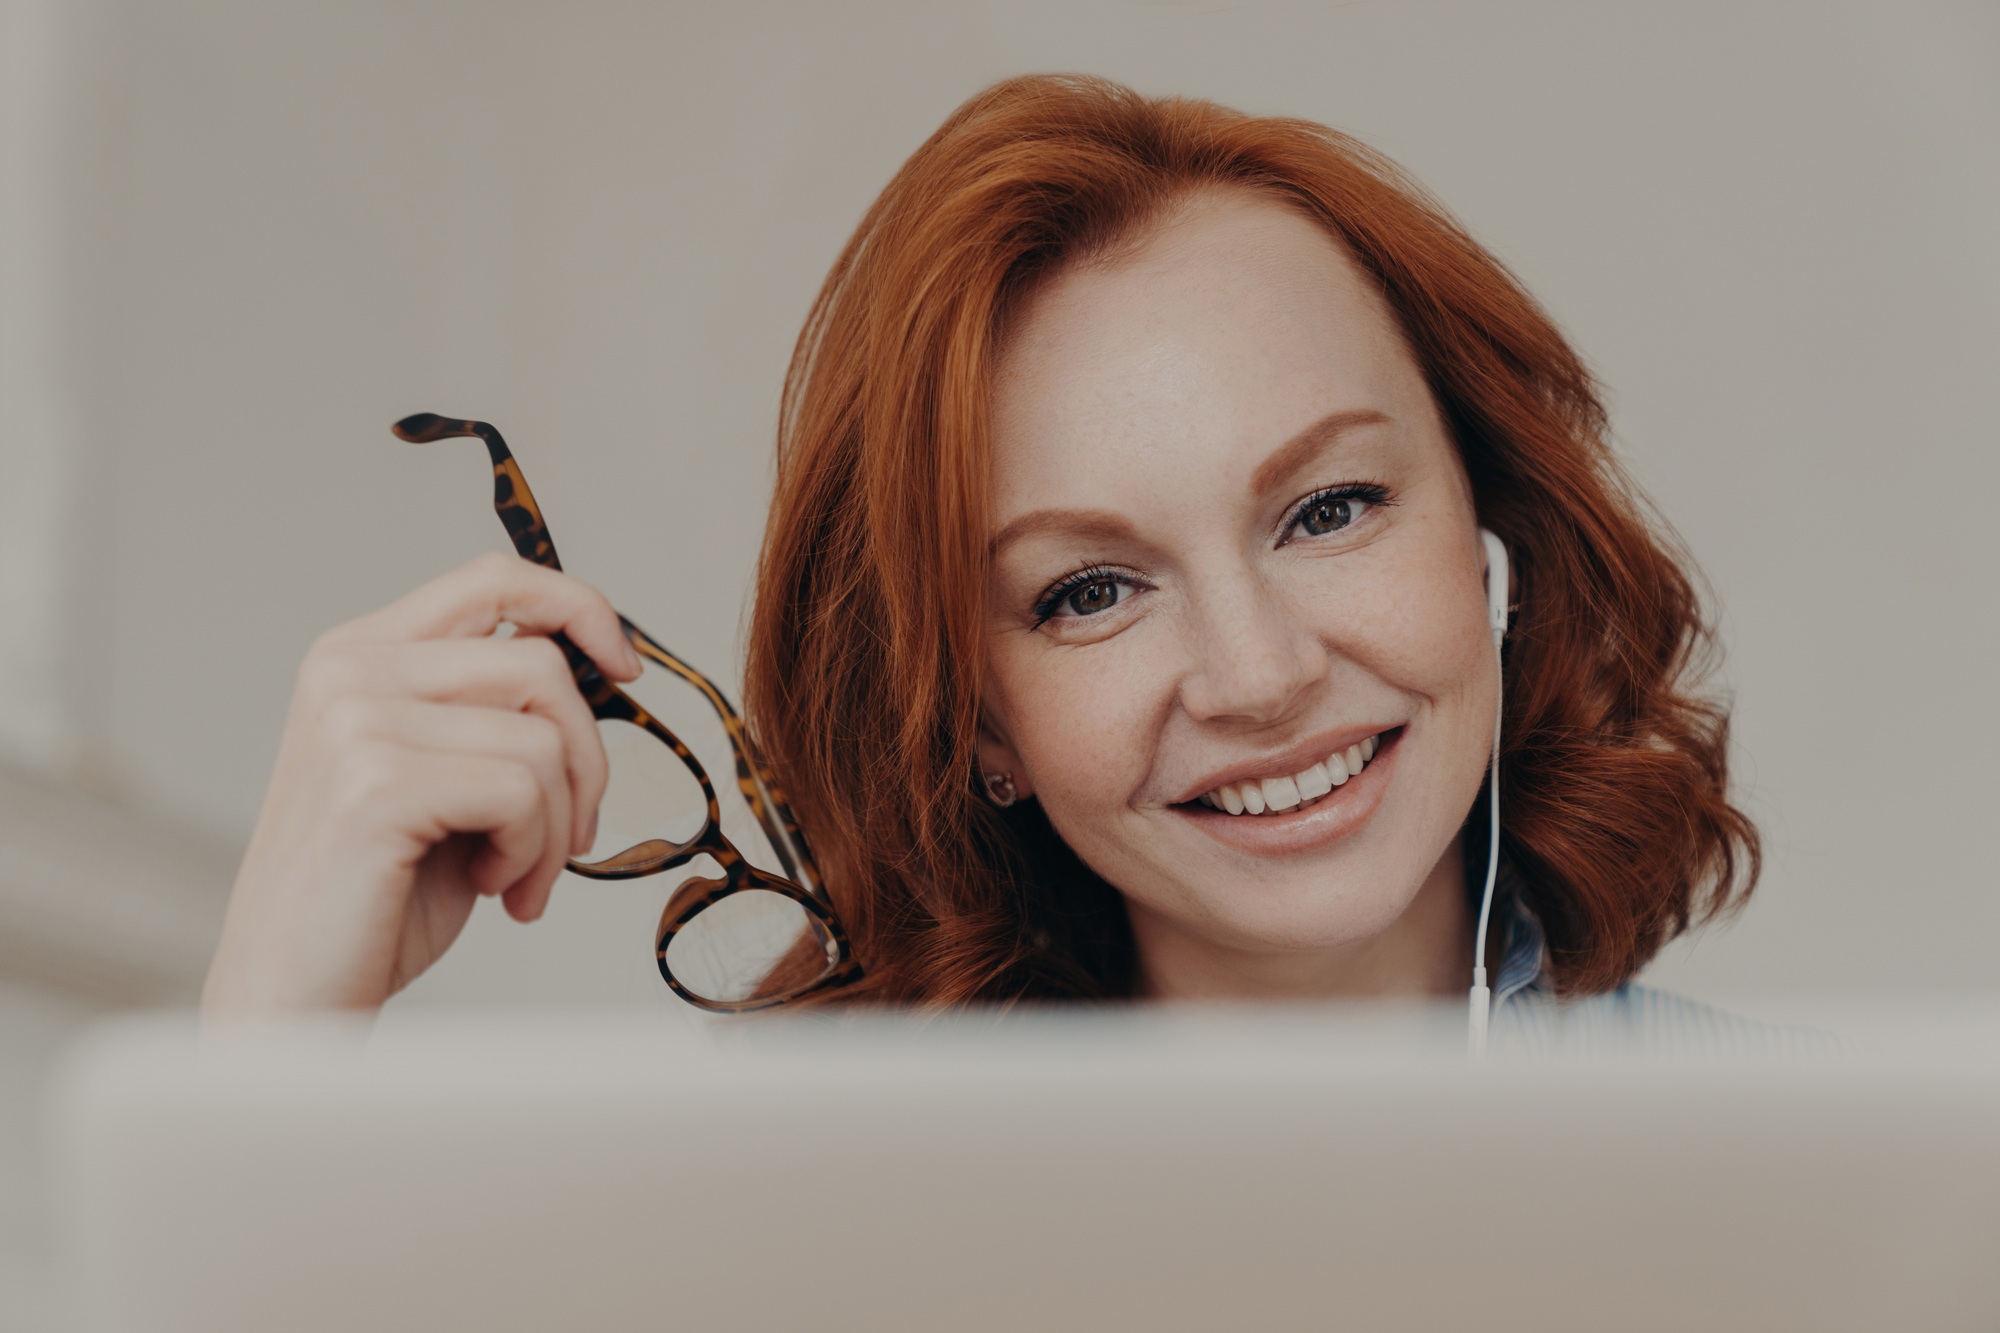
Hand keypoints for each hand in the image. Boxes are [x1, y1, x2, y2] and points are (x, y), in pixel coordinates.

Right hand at [202, 552, 642, 1018]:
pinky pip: (523, 792)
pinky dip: (533, 854)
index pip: (493, 579)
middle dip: (585, 761)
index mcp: (361, 654)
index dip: (578, 608)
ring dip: (555, 826)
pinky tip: (490, 889)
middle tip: (566, 839)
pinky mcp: (376, 783)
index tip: (626, 670)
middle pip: (540, 666)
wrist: (296, 997)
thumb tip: (595, 663)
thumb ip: (492, 711)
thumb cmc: (380, 896)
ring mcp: (355, 720)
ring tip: (514, 877)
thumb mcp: (445, 776)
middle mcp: (351, 670)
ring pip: (542, 739)